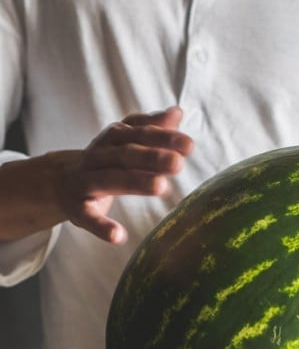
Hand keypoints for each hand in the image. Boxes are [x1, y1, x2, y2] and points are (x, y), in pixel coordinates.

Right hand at [56, 106, 192, 242]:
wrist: (60, 183)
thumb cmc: (103, 162)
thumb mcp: (124, 143)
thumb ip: (149, 128)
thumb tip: (177, 112)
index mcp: (112, 140)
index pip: (139, 135)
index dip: (163, 138)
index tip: (188, 145)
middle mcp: (97, 157)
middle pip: (125, 155)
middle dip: (152, 158)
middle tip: (178, 164)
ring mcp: (85, 183)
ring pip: (110, 180)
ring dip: (135, 182)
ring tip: (161, 187)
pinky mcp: (78, 209)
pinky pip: (89, 217)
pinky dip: (102, 227)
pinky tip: (118, 236)